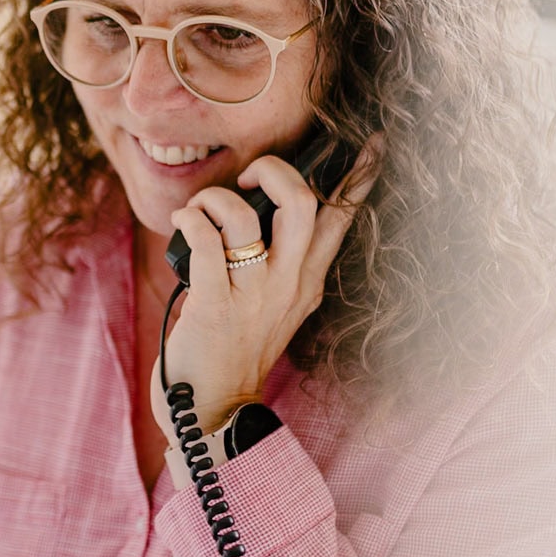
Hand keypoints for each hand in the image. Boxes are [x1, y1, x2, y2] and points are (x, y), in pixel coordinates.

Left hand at [155, 147, 376, 441]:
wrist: (213, 412)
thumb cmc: (234, 352)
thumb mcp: (274, 307)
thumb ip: (281, 264)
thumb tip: (262, 211)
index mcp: (307, 282)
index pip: (341, 219)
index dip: (358, 177)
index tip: (372, 143)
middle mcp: (288, 285)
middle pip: (303, 203)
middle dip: (274, 171)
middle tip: (247, 180)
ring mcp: (253, 296)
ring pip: (244, 216)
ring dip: (214, 199)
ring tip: (200, 211)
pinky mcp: (214, 306)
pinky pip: (205, 242)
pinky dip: (190, 220)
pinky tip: (183, 223)